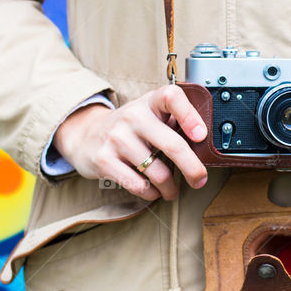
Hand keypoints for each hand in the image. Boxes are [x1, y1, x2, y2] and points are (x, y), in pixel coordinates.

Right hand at [52, 85, 207, 200]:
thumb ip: (173, 123)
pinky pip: (138, 185)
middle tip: (199, 180)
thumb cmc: (130, 129)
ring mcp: (117, 138)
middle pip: (173, 145)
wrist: (85, 134)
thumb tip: (205, 147)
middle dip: (193, 169)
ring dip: (169, 188)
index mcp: (149, 103)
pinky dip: (150, 193)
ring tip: (171, 190)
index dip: (190, 115)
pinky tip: (152, 191)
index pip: (171, 97)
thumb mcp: (149, 116)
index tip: (201, 135)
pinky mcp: (104, 159)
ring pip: (157, 172)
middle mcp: (133, 117)